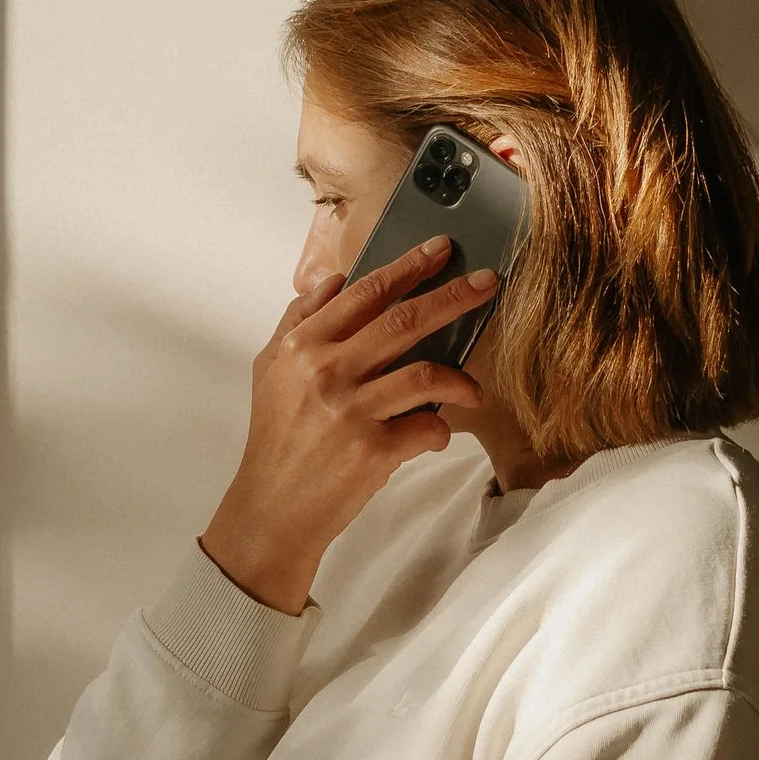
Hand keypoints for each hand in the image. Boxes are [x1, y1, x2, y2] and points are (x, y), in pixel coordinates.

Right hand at [199, 242, 497, 615]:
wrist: (272, 509)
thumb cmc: (277, 439)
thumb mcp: (271, 370)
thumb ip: (299, 319)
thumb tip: (334, 280)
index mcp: (303, 346)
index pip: (365, 294)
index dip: (408, 267)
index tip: (440, 249)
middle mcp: (326, 372)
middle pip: (404, 321)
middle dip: (453, 295)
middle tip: (487, 281)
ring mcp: (351, 411)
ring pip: (426, 373)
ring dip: (460, 378)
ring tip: (472, 388)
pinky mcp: (373, 451)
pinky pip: (427, 426)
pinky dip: (438, 428)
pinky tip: (432, 433)